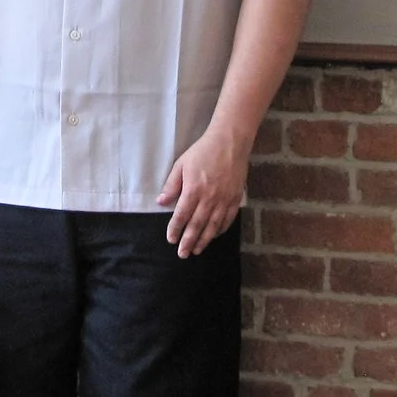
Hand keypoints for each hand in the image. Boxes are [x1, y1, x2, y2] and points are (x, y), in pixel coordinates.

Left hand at [157, 125, 248, 257]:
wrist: (230, 142)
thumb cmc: (203, 151)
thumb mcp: (181, 164)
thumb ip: (171, 185)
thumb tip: (161, 202)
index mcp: (194, 190)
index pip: (182, 215)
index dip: (175, 229)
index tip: (171, 239)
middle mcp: (209, 198)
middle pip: (197, 225)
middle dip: (188, 241)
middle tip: (182, 254)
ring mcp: (224, 200)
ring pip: (213, 226)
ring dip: (204, 240)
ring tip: (197, 250)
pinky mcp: (236, 199)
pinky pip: (228, 219)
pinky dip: (220, 230)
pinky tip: (214, 236)